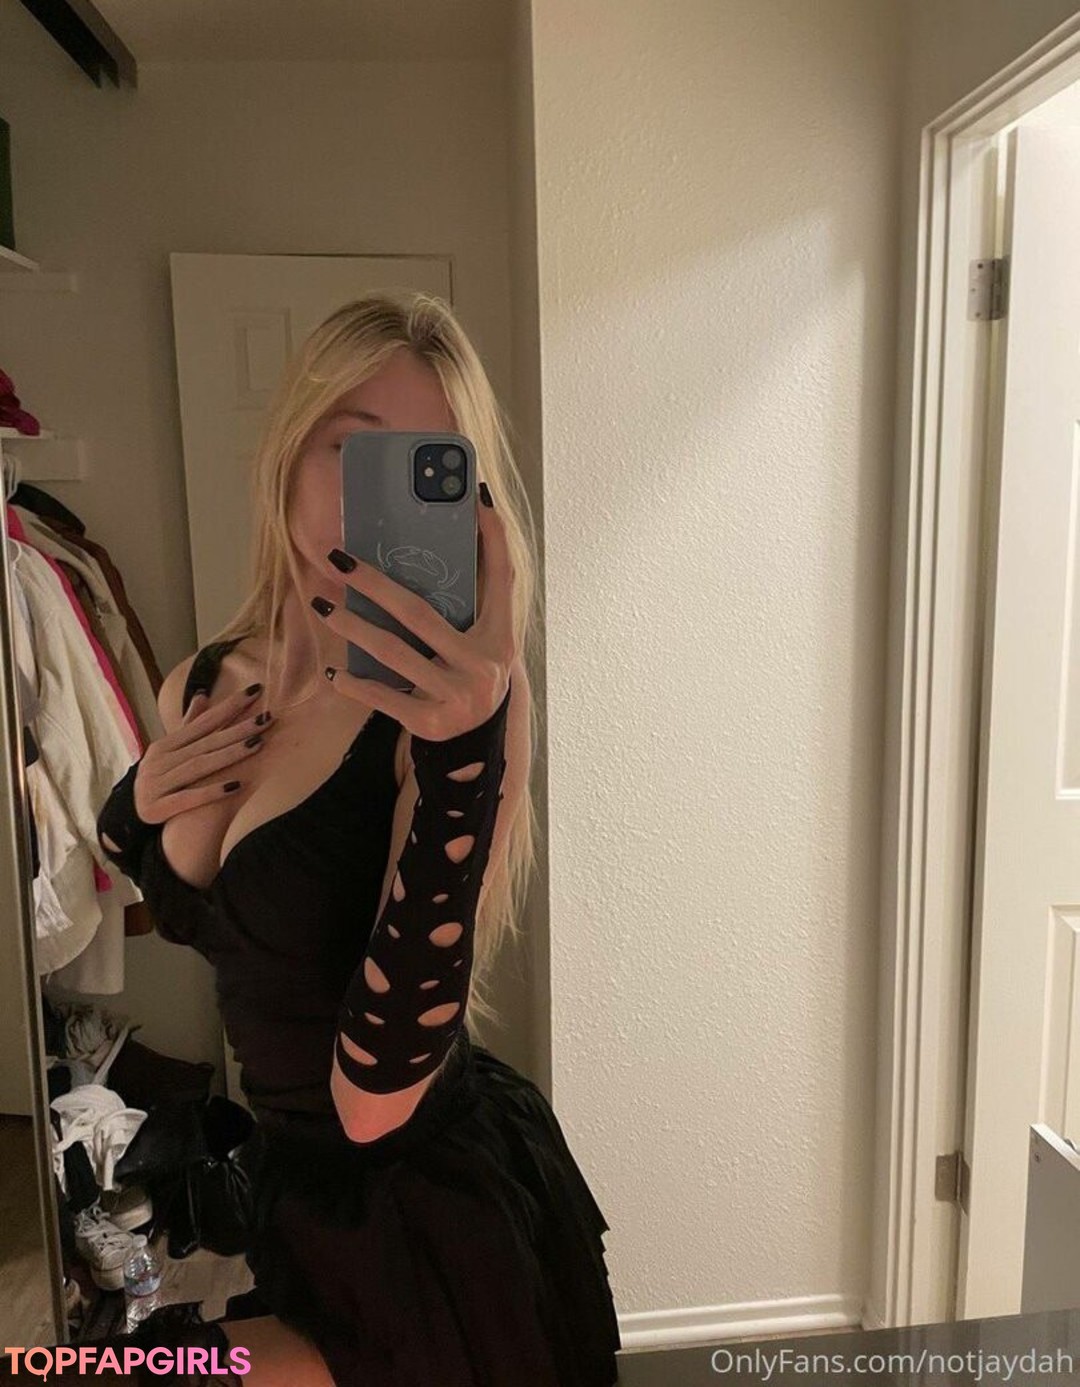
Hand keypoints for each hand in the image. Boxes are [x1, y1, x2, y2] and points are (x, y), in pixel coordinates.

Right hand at [132, 684, 273, 823]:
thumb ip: (189, 724)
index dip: (229, 707)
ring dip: (229, 755)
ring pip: (199, 766)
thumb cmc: (159, 779)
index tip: (255, 691)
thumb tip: (203, 694)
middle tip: (266, 718)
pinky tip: (236, 786)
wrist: (127, 816)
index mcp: (165, 745)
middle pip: (206, 743)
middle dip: (238, 729)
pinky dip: (212, 791)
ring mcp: (158, 783)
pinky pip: (189, 798)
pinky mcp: (159, 807)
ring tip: (258, 744)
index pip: (203, 722)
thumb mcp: (170, 751)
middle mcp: (161, 760)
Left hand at [315, 491, 515, 741]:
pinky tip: (334, 670)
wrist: (478, 742)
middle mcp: (482, 666)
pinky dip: (356, 684)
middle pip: (420, 615)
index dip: (492, 539)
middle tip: (338, 560)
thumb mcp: (487, 639)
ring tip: (322, 605)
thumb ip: (477, 597)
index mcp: (499, 637)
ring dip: (352, 627)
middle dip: (374, 584)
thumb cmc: (472, 674)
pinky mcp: (431, 723)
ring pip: (393, 653)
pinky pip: (385, 697)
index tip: (475, 498)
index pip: (501, 578)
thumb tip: (461, 531)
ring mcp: (456, 696)